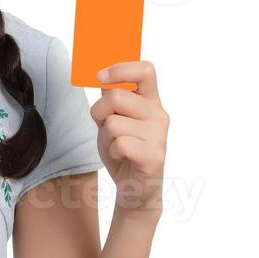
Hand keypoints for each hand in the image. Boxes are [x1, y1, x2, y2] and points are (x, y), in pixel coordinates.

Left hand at [89, 60, 168, 215]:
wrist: (136, 188)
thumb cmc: (124, 149)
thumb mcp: (115, 118)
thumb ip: (112, 97)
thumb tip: (101, 71)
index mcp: (151, 100)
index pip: (146, 70)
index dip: (121, 69)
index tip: (101, 76)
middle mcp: (158, 114)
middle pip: (117, 97)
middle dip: (100, 112)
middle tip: (105, 125)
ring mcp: (158, 135)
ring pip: (113, 123)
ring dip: (106, 137)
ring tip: (117, 146)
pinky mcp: (153, 156)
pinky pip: (120, 144)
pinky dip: (113, 152)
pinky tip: (123, 158)